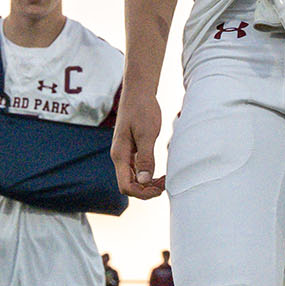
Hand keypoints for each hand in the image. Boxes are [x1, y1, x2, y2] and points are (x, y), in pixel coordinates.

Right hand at [111, 82, 166, 198]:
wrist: (138, 92)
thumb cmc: (142, 109)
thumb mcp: (147, 134)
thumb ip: (145, 158)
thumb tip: (144, 181)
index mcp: (120, 155)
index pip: (126, 186)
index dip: (143, 193)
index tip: (160, 188)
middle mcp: (119, 157)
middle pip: (129, 185)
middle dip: (146, 190)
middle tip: (166, 183)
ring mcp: (124, 154)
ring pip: (133, 179)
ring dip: (148, 183)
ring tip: (164, 179)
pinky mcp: (130, 150)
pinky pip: (136, 169)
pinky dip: (147, 175)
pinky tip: (159, 172)